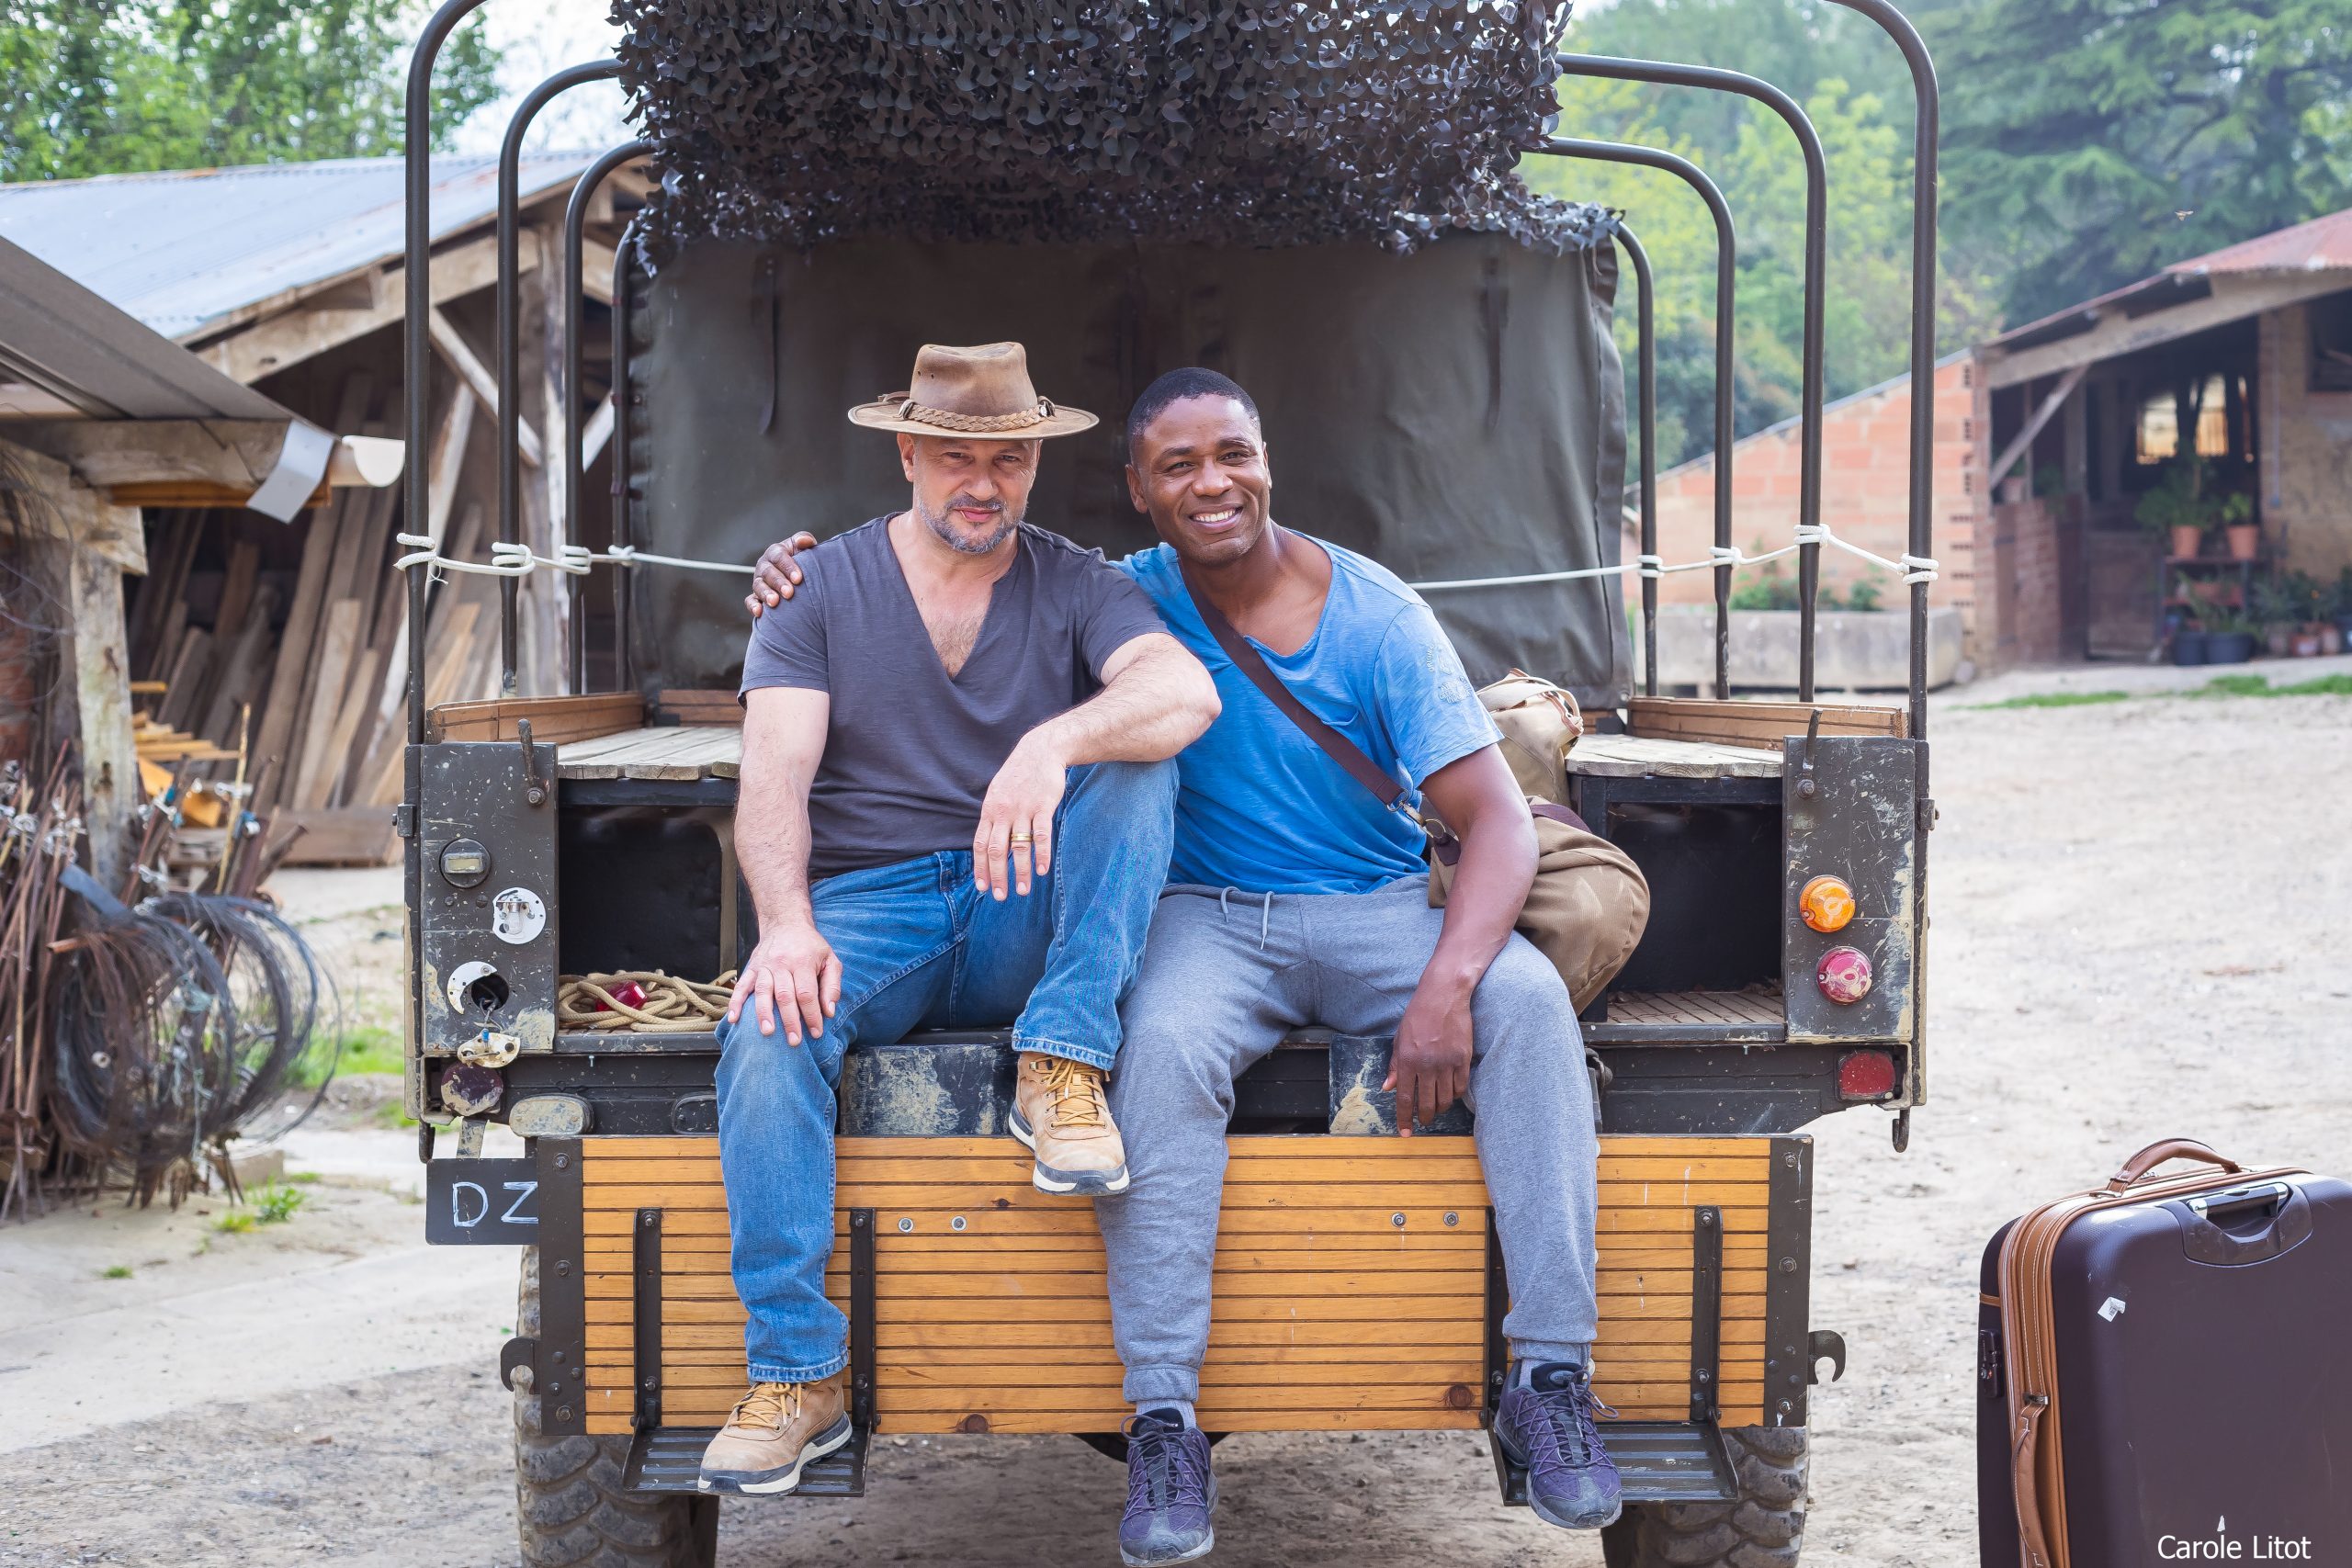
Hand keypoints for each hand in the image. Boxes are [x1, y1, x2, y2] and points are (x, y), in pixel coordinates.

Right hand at [727, 917, 841, 1043]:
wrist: (785, 922)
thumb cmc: (811, 946)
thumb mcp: (830, 960)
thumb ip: (832, 985)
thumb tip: (828, 1011)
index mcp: (803, 962)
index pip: (807, 993)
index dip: (811, 1015)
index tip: (816, 1033)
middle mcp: (782, 964)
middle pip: (785, 996)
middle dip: (790, 1021)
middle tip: (794, 1041)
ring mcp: (764, 966)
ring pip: (763, 992)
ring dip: (764, 1013)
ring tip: (767, 1032)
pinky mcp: (751, 968)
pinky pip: (742, 986)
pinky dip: (736, 1002)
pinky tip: (734, 1019)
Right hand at [745, 532, 817, 616]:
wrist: (800, 579)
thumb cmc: (804, 562)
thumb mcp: (804, 549)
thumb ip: (804, 540)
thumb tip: (804, 541)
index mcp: (776, 552)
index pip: (779, 556)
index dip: (788, 567)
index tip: (798, 578)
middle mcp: (765, 566)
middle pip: (768, 572)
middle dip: (778, 582)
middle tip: (789, 593)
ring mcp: (759, 581)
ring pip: (758, 586)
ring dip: (766, 594)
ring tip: (774, 602)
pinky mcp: (756, 596)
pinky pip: (750, 600)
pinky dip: (753, 606)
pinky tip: (760, 612)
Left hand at [974, 733, 1068, 898]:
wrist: (1040, 750)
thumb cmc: (1019, 775)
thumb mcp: (998, 793)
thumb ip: (994, 818)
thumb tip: (989, 845)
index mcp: (990, 810)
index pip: (980, 845)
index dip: (980, 868)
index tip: (982, 888)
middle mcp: (1003, 812)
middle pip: (996, 850)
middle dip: (997, 876)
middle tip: (1001, 897)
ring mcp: (1023, 809)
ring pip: (1019, 846)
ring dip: (1020, 871)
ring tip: (1022, 890)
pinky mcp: (1043, 806)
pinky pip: (1041, 835)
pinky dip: (1041, 854)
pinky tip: (1041, 870)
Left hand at [1385, 978, 1473, 1134]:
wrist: (1443, 996)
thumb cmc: (1418, 1016)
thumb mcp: (1399, 1039)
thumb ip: (1395, 1065)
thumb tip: (1388, 1088)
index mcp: (1407, 1060)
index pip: (1405, 1098)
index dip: (1404, 1119)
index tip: (1405, 1133)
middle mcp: (1427, 1065)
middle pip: (1427, 1104)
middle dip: (1425, 1118)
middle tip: (1424, 1122)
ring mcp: (1447, 1063)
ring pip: (1445, 1099)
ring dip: (1440, 1108)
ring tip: (1437, 1108)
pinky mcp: (1463, 1059)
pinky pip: (1460, 1087)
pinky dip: (1455, 1094)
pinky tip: (1450, 1093)